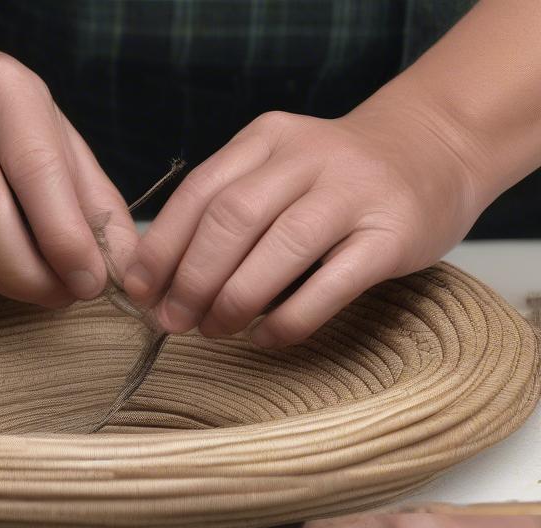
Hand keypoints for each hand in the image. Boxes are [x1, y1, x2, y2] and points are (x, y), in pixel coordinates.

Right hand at [0, 37, 135, 306]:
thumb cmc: (7, 115)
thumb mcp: (59, 137)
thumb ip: (95, 201)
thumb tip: (126, 266)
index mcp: (6, 92)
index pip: (36, 168)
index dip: (65, 235)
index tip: (92, 280)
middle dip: (32, 268)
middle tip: (68, 295)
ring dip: (7, 278)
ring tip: (48, 292)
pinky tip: (14, 278)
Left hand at [124, 95, 485, 346]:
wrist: (436, 150)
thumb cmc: (333, 180)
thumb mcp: (275, 170)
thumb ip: (224, 211)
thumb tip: (158, 284)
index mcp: (267, 139)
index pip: (199, 192)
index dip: (161, 247)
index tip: (140, 291)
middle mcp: (309, 157)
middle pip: (232, 219)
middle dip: (191, 279)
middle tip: (174, 322)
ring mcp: (355, 193)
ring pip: (278, 248)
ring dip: (234, 300)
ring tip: (213, 330)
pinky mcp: (392, 235)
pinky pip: (330, 285)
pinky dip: (288, 320)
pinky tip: (264, 338)